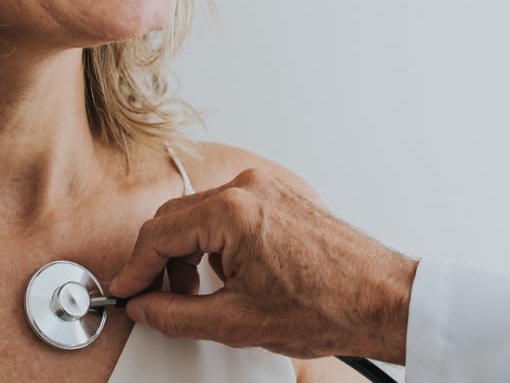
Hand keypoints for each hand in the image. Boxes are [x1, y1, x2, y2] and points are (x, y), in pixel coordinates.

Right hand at [108, 167, 418, 363]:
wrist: (383, 300)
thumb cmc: (329, 306)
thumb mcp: (238, 322)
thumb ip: (177, 314)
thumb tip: (146, 307)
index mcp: (233, 212)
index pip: (159, 234)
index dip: (134, 269)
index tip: (126, 292)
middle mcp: (249, 187)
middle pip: (176, 218)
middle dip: (160, 261)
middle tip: (154, 298)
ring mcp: (269, 187)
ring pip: (201, 214)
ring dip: (189, 252)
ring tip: (199, 294)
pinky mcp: (283, 195)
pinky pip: (231, 210)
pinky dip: (217, 242)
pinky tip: (229, 277)